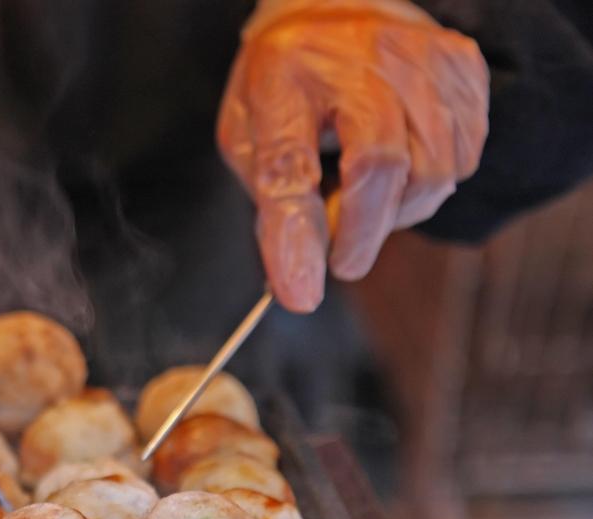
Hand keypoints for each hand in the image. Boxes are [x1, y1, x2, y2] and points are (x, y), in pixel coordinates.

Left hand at [217, 0, 489, 311]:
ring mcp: (421, 59)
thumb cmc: (286, 86)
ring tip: (362, 197)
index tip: (301, 295)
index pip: (290, 164)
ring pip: (432, 172)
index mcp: (285, 74)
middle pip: (381, 170)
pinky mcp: (463, 69)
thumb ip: (273, 203)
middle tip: (339, 257)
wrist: (334, 12)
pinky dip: (428, 185)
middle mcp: (361, 57)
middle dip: (360, 235)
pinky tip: (398, 170)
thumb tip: (298, 282)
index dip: (297, 237)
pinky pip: (462, 159)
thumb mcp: (249, 138)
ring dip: (395, 211)